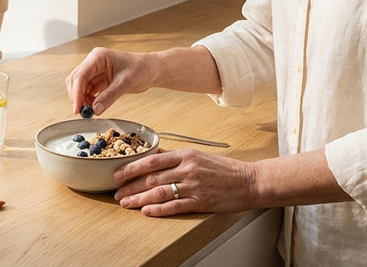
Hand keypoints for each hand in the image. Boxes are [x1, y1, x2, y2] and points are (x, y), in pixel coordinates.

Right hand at [65, 47, 155, 115]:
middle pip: (76, 80)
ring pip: (80, 86)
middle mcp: (94, 62)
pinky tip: (94, 106)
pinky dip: (88, 100)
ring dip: (82, 99)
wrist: (151, 70)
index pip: (80, 75)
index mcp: (98, 57)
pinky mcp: (99, 79)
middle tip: (82, 112)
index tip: (77, 108)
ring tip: (90, 111)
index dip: (76, 93)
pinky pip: (88, 91)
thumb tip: (96, 109)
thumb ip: (109, 96)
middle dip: (77, 97)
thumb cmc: (142, 68)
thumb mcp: (126, 83)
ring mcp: (96, 71)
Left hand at [113, 148, 258, 216]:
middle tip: (117, 192)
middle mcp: (188, 169)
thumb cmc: (225, 169)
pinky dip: (158, 209)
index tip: (118, 173)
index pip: (152, 160)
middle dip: (131, 186)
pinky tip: (146, 211)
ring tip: (126, 203)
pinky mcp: (201, 202)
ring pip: (159, 192)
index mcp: (186, 155)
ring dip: (139, 199)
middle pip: (152, 177)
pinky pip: (175, 206)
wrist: (249, 181)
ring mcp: (194, 186)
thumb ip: (176, 157)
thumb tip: (155, 155)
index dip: (132, 167)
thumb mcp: (199, 156)